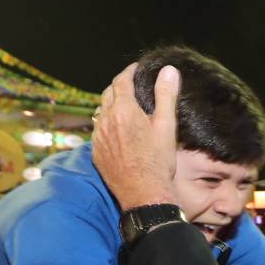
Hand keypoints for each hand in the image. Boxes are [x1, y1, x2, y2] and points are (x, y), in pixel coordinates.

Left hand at [92, 63, 180, 208]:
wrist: (144, 194)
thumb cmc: (158, 161)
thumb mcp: (167, 126)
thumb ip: (166, 95)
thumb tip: (168, 70)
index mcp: (124, 111)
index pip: (121, 81)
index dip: (129, 72)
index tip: (137, 69)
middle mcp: (106, 121)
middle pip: (108, 94)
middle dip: (119, 87)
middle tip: (132, 86)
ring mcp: (98, 138)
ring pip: (101, 112)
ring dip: (112, 106)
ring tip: (126, 109)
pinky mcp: (96, 153)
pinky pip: (99, 131)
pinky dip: (108, 124)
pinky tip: (119, 132)